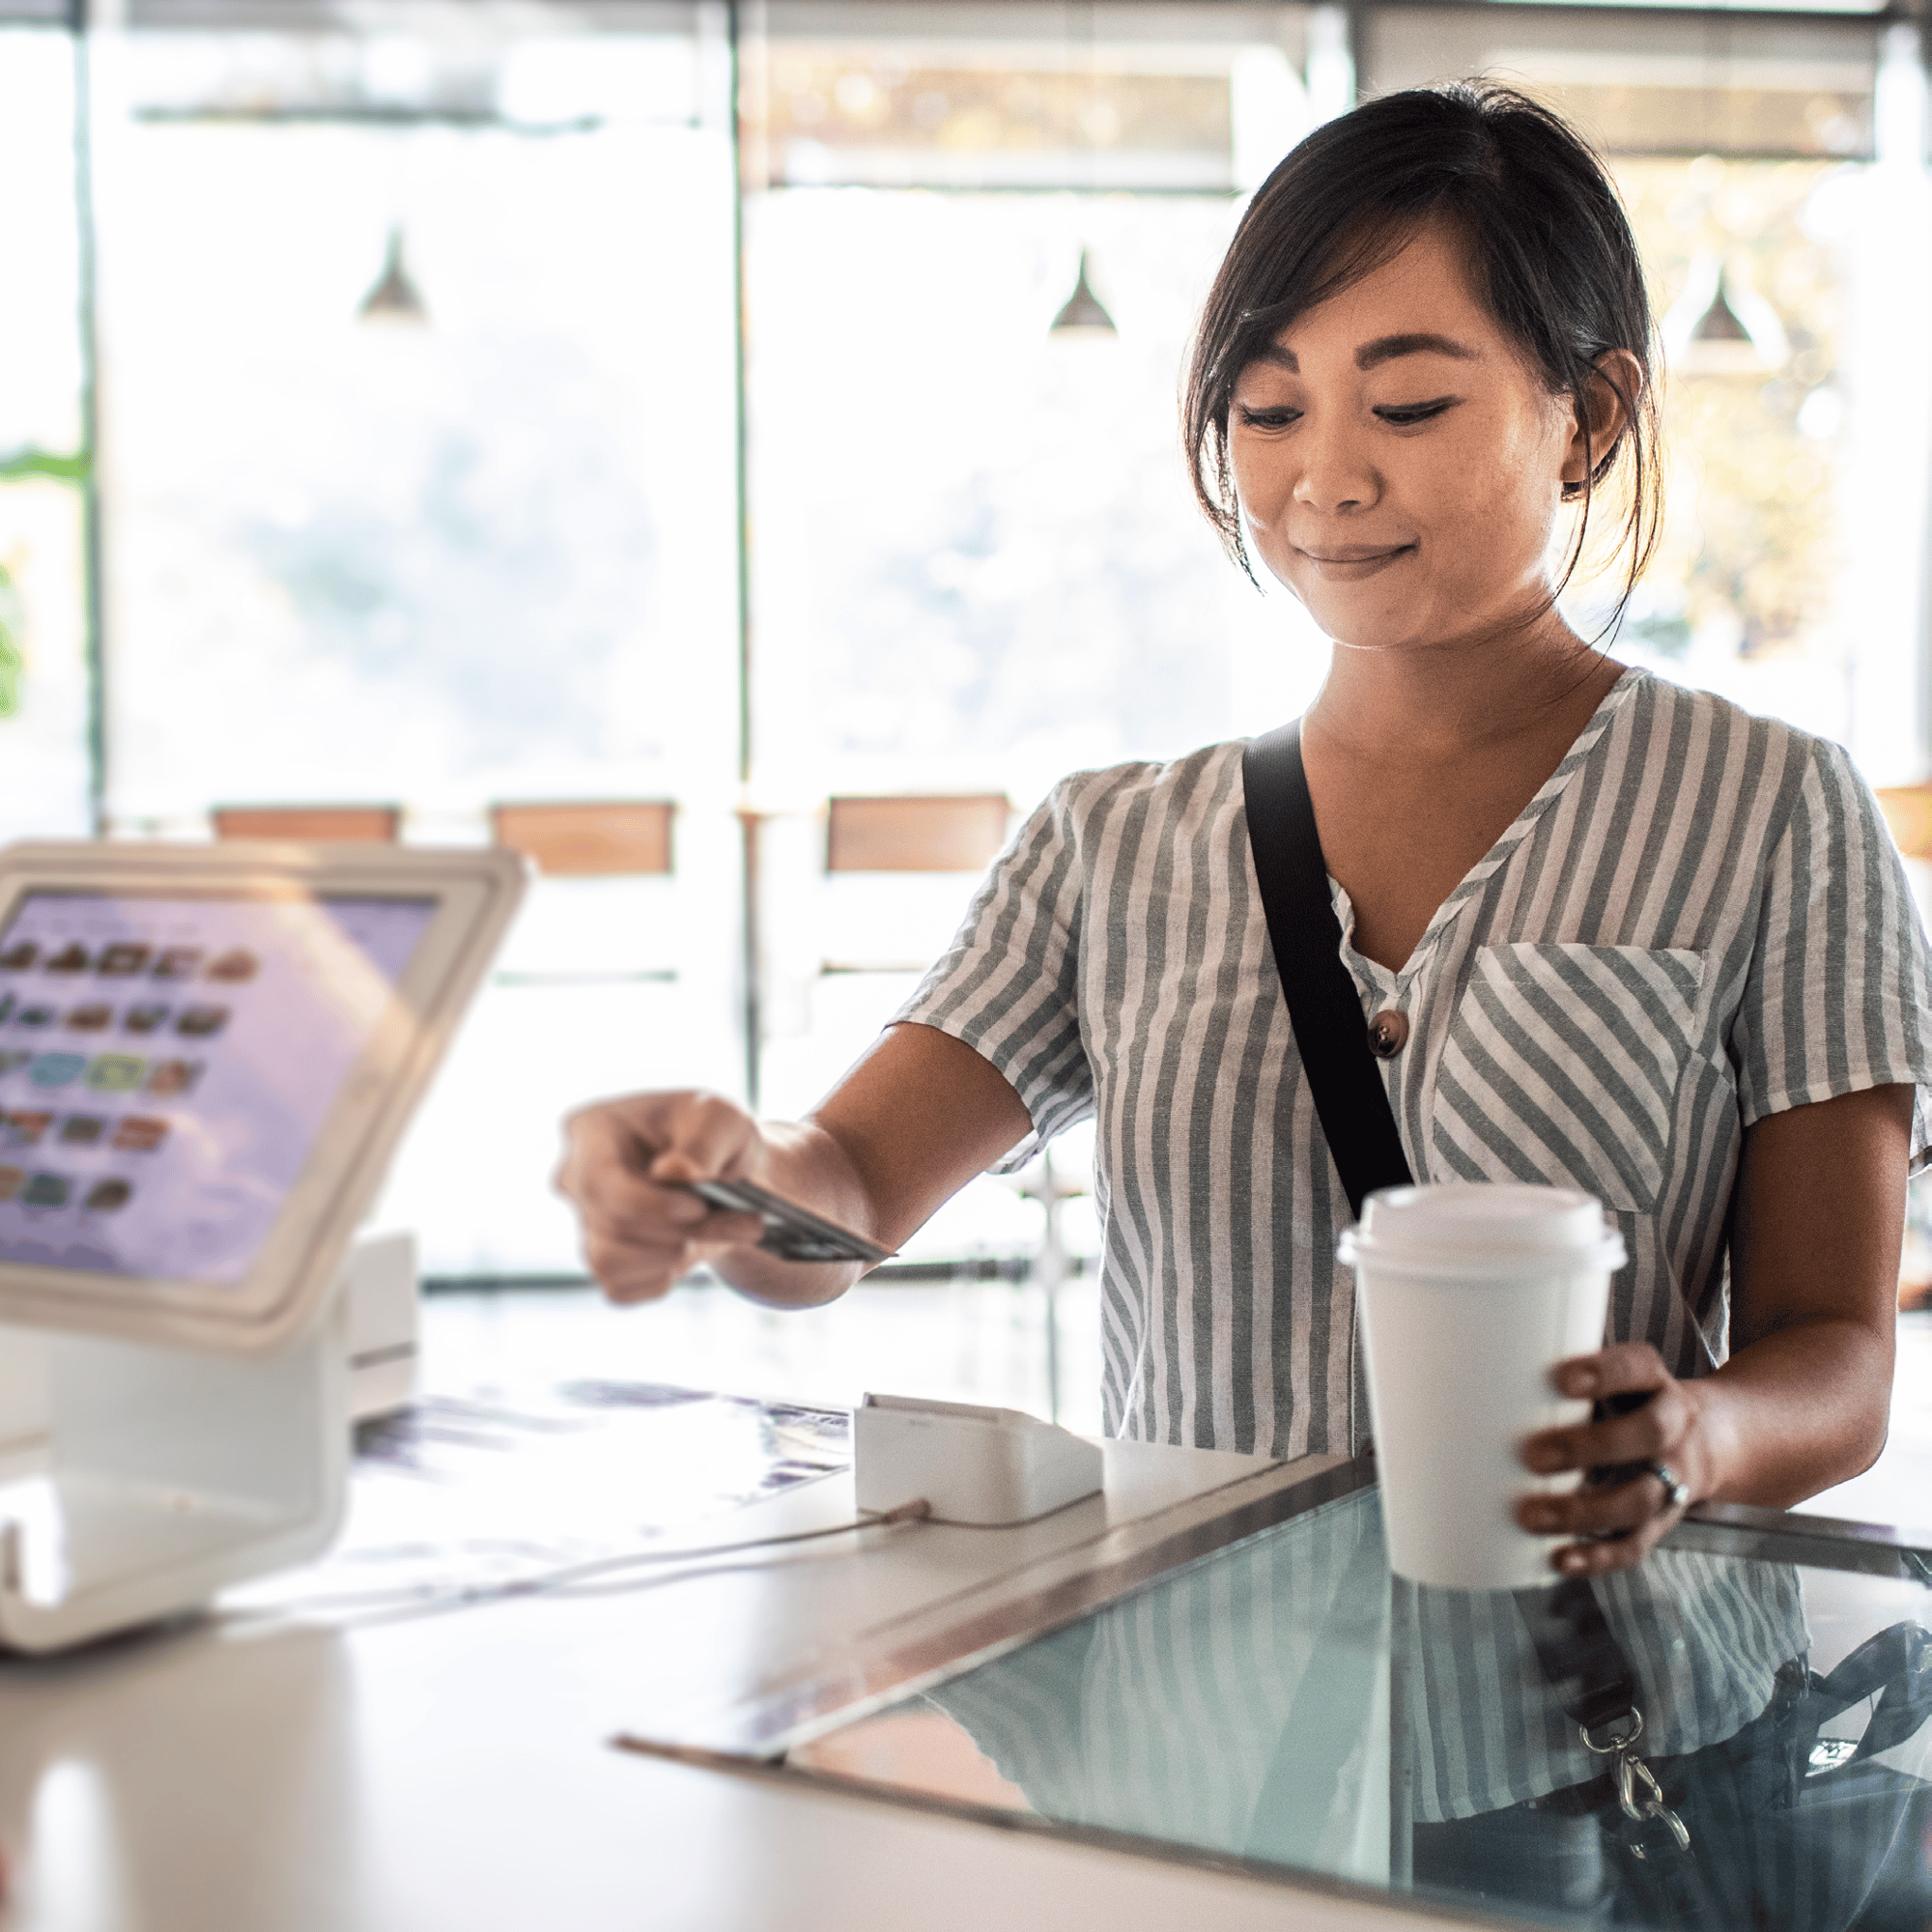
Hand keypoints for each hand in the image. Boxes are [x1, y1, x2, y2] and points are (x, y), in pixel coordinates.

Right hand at [554, 1091, 768, 1302]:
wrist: (725, 1175)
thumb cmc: (714, 1135)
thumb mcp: (723, 1120)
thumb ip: (703, 1143)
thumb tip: (674, 1173)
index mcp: (592, 1130)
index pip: (597, 1179)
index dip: (647, 1205)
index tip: (697, 1207)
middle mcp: (574, 1178)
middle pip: (609, 1223)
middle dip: (680, 1230)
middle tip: (740, 1220)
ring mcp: (583, 1222)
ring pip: (608, 1261)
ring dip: (675, 1254)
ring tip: (720, 1229)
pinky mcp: (601, 1261)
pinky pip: (621, 1287)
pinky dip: (664, 1275)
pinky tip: (688, 1245)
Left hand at [1514, 1343, 1716, 1575]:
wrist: (1700, 1440)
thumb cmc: (1621, 1401)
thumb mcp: (1605, 1377)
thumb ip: (1553, 1372)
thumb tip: (1461, 1365)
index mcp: (1651, 1381)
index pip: (1637, 1368)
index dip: (1605, 1374)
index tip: (1561, 1379)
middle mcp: (1671, 1428)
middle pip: (1647, 1435)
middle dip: (1590, 1447)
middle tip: (1533, 1454)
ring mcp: (1672, 1479)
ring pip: (1640, 1499)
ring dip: (1585, 1511)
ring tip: (1531, 1516)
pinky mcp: (1659, 1523)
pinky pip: (1635, 1545)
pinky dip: (1597, 1556)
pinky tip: (1558, 1558)